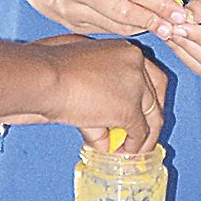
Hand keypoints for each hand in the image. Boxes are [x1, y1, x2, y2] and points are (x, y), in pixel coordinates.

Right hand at [0, 34, 167, 153]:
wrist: (42, 77)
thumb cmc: (48, 69)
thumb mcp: (79, 77)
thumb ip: (96, 101)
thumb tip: (102, 133)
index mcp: (124, 49)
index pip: (151, 74)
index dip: (150, 97)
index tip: (145, 111)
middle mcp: (136, 62)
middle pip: (157, 94)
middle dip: (152, 118)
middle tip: (143, 136)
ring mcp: (136, 85)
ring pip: (153, 115)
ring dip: (144, 137)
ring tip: (133, 150)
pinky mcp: (128, 108)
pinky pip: (138, 132)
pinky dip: (132, 145)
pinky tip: (122, 152)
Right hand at [18, 0, 182, 36]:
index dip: (159, 3)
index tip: (179, 12)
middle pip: (124, 12)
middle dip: (154, 22)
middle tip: (176, 29)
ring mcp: (70, 7)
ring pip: (114, 25)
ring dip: (141, 28)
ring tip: (163, 29)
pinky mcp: (67, 22)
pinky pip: (102, 29)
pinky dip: (122, 29)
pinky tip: (138, 27)